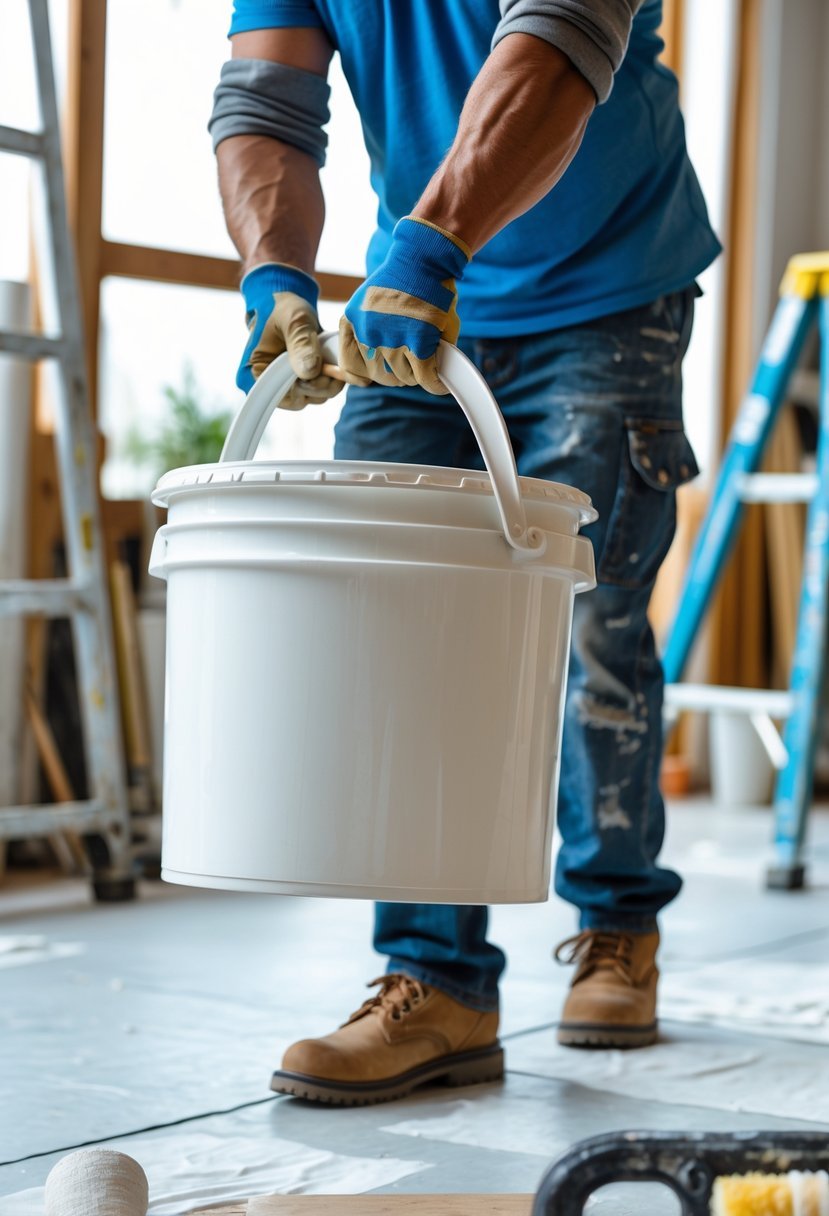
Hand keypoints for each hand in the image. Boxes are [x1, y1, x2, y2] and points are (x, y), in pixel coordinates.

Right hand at [237, 263, 343, 409]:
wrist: (284, 299)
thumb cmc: (282, 306)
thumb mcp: (294, 320)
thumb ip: (301, 344)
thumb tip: (310, 372)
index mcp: (256, 374)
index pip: (285, 398)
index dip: (307, 388)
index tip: (322, 368)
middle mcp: (270, 385)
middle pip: (303, 400)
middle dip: (322, 382)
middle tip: (330, 359)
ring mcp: (287, 384)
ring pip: (316, 395)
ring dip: (329, 378)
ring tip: (329, 354)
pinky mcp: (301, 379)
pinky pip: (320, 387)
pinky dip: (330, 375)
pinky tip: (330, 357)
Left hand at [339, 217, 470, 394]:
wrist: (424, 259)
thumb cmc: (402, 282)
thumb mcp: (369, 305)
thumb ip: (364, 335)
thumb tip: (365, 377)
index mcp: (353, 323)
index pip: (351, 367)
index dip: (369, 372)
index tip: (381, 369)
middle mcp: (368, 332)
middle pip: (380, 375)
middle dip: (396, 373)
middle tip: (410, 360)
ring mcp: (392, 338)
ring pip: (403, 378)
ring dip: (416, 374)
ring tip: (425, 358)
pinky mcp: (419, 341)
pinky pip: (425, 377)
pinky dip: (434, 381)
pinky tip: (439, 379)